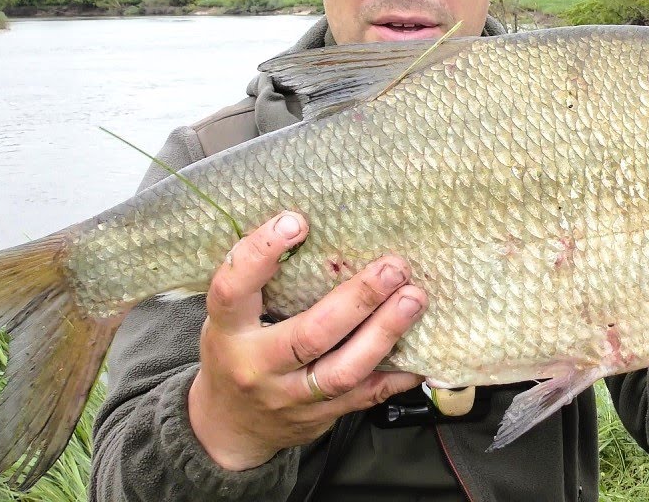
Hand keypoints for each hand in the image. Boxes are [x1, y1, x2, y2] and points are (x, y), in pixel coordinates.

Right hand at [188, 211, 426, 470]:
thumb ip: (261, 284)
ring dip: (384, 333)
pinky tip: (422, 352)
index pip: (233, 289)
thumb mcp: (230, 319)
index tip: (296, 221)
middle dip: (357, 299)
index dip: (261, 254)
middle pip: (309, 335)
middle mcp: (257, 366)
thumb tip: (313, 226)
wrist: (230, 428)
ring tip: (414, 300)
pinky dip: (397, 374)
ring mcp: (290, 397)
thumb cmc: (235, 354)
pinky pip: (365, 396)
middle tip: (392, 269)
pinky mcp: (320, 417)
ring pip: (342, 370)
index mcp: (227, 331)